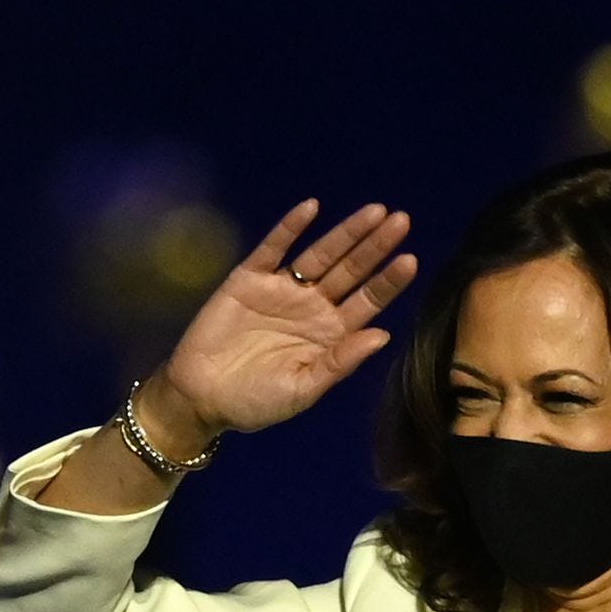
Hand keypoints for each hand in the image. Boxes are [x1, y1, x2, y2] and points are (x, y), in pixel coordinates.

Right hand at [149, 199, 418, 446]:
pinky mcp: (249, 279)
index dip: (388, 281)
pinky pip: (273, 248)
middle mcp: (312, 307)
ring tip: (374, 212)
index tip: (409, 260)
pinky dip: (290, 228)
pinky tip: (311, 208)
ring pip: (320, 254)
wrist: (201, 398)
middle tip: (401, 221)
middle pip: (351, 270)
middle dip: (375, 246)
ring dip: (346, 233)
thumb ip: (340, 363)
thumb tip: (383, 335)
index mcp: (331, 334)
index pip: (367, 301)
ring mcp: (282, 290)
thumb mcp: (302, 389)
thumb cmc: (255, 402)